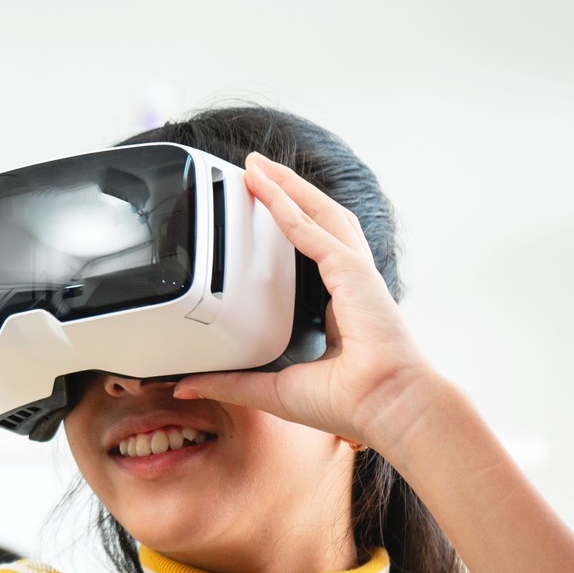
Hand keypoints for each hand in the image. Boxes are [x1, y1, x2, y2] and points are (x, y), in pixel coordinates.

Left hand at [172, 153, 441, 452]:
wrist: (386, 406)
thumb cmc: (347, 403)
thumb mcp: (271, 389)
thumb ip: (228, 382)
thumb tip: (187, 384)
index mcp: (338, 303)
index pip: (312, 250)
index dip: (287, 223)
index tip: (260, 208)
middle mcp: (349, 281)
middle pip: (316, 219)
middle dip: (286, 191)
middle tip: (253, 169)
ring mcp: (354, 272)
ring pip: (318, 213)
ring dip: (287, 187)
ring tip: (258, 166)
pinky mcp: (353, 273)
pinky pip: (314, 233)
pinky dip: (290, 208)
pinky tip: (269, 190)